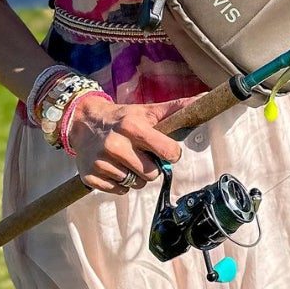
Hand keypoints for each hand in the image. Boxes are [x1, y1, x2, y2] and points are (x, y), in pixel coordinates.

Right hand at [65, 94, 198, 194]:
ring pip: (136, 184)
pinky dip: (120, 183)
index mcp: (132, 127)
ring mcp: (102, 162)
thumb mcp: (147, 111)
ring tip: (126, 160)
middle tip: (141, 154)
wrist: (83, 122)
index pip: (168, 152)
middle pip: (152, 174)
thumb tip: (206, 97)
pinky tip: (114, 167)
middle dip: (151, 166)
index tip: (165, 149)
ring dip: (136, 175)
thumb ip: (176, 108)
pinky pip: (120, 191)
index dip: (171, 153)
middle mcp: (115, 145)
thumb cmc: (122, 118)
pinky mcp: (91, 176)